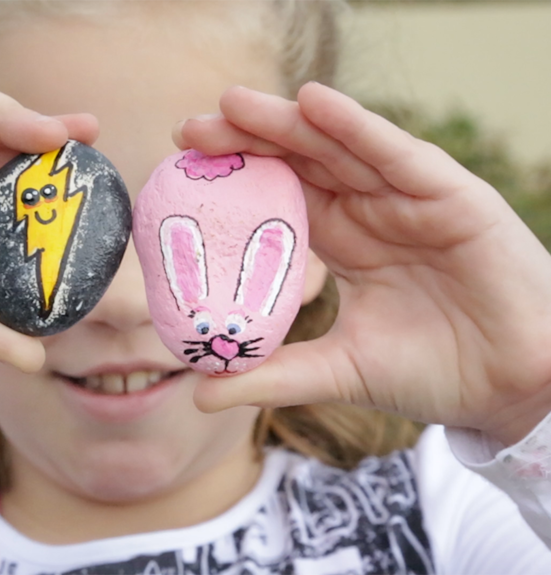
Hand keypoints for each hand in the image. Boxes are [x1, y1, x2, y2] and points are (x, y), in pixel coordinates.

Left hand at [175, 83, 550, 445]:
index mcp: (344, 240)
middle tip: (190, 129)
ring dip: (288, 123)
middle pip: (300, 162)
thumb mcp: (338, 371)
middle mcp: (370, 211)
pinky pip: (398, 155)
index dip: (234, 178)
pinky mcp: (451, 197)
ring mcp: (409, 199)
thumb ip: (274, 375)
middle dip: (247, 141)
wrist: (510, 389)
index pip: (280, 195)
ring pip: (340, 149)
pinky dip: (357, 127)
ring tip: (234, 104)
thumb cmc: (432, 370)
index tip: (180, 168)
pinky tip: (315, 104)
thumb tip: (201, 394)